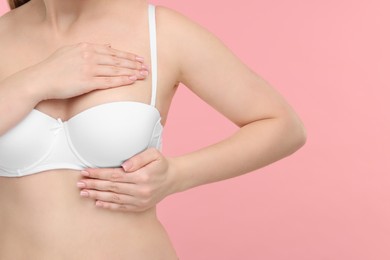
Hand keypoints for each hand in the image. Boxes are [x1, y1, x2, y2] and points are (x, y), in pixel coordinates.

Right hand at [26, 42, 148, 100]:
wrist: (39, 79)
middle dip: (134, 63)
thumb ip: (88, 48)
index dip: (127, 55)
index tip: (138, 58)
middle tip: (146, 66)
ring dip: (132, 72)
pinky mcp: (87, 82)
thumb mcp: (70, 51)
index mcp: (85, 48)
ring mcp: (89, 69)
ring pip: (116, 70)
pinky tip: (131, 80)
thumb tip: (107, 46)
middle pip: (117, 60)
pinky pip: (109, 81)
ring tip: (143, 74)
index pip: (112, 51)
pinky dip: (122, 80)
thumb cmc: (53, 67)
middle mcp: (89, 56)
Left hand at [76, 148, 177, 211]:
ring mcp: (140, 200)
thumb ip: (139, 158)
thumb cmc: (161, 164)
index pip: (115, 175)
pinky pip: (121, 207)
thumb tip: (124, 166)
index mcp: (142, 176)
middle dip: (93, 185)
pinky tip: (97, 203)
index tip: (86, 172)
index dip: (99, 174)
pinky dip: (108, 206)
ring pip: (114, 198)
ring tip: (84, 193)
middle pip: (111, 187)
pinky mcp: (140, 207)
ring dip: (97, 196)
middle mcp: (140, 190)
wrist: (173, 178)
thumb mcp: (154, 154)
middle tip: (80, 183)